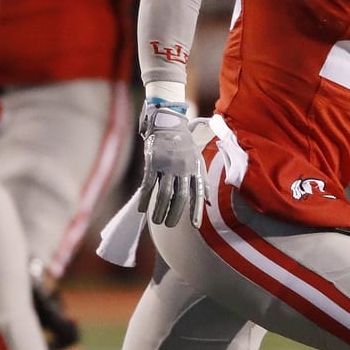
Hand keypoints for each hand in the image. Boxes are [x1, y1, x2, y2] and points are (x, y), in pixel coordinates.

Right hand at [136, 101, 205, 227]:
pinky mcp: (153, 162)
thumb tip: (208, 202)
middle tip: (168, 225)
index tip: (195, 226)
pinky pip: (148, 185)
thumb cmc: (184, 145)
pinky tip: (141, 209)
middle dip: (174, 214)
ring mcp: (167, 165)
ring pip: (164, 194)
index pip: (197, 194)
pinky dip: (144, 199)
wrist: (167, 123)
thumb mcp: (198, 160)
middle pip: (179, 197)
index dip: (196, 211)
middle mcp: (183, 168)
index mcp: (195, 169)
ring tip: (156, 220)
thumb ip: (203, 182)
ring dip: (159, 210)